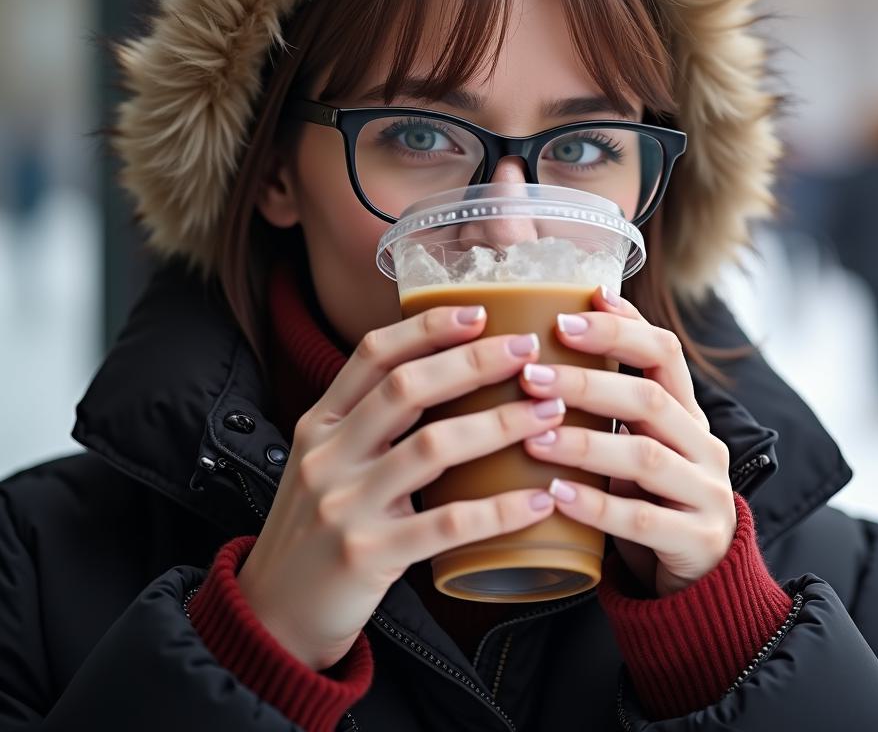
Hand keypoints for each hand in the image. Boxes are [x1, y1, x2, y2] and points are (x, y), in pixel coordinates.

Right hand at [236, 307, 570, 672]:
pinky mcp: (367, 556)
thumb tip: (456, 367)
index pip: (372, 355)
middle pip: (406, 389)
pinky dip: (500, 509)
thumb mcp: (328, 464)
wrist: (271, 622)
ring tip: (551, 413)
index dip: (428, 327)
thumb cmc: (319, 531)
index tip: (482, 311)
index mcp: (320, 425)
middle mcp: (327, 457)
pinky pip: (447, 524)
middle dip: (475, 362)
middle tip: (531, 351)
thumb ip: (372, 421)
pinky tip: (540, 499)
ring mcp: (344, 507)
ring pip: (433, 447)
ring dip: (501, 424)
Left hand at [515, 285, 735, 595]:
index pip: (665, 352)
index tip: (567, 314)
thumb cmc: (653, 506)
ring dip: (585, 442)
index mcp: (690, 415)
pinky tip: (555, 496)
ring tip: (533, 436)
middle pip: (651, 398)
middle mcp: (704, 445)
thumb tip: (544, 351)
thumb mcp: (642, 451)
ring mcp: (705, 492)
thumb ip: (613, 412)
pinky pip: (642, 520)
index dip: (620, 328)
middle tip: (531, 374)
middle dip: (588, 381)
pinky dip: (596, 506)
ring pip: (646, 455)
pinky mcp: (695, 540)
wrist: (701, 586)